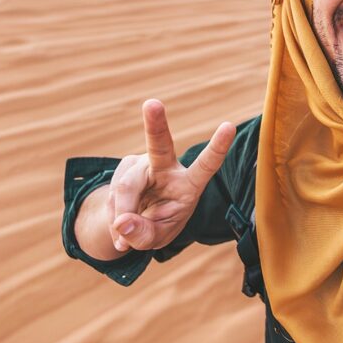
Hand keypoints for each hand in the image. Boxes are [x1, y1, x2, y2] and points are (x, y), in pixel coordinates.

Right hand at [109, 99, 235, 251]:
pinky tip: (119, 223)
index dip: (218, 147)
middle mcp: (167, 167)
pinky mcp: (125, 166)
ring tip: (125, 238)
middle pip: (160, 146)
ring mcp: (143, 164)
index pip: (206, 165)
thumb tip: (121, 223)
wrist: (136, 221)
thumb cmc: (158, 225)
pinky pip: (112, 194)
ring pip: (126, 188)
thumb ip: (143, 235)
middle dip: (155, 124)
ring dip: (121, 214)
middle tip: (152, 104)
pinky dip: (112, 215)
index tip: (230, 126)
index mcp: (189, 184)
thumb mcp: (156, 238)